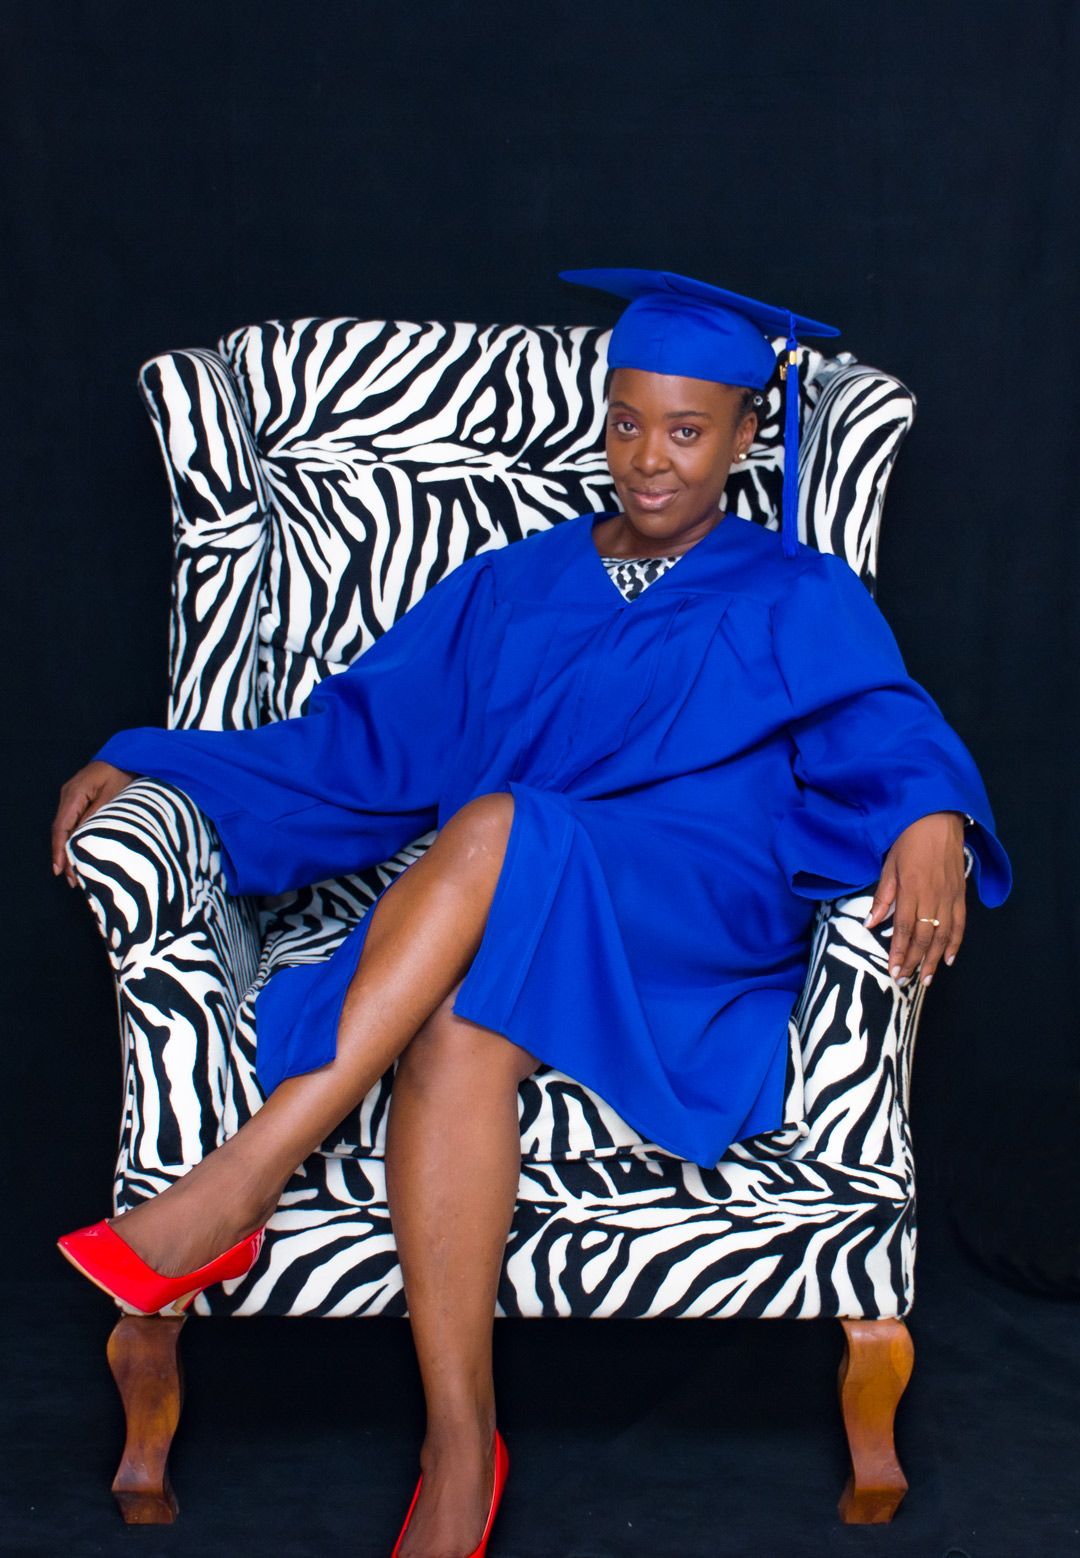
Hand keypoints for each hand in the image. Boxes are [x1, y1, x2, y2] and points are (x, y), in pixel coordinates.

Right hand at [51, 760, 138, 886]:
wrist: (128, 756)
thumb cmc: (123, 774)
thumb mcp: (113, 796)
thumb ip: (98, 816)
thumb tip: (84, 839)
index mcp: (74, 793)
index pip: (62, 826)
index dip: (60, 849)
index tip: (61, 869)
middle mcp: (68, 795)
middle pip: (60, 830)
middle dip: (63, 855)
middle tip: (70, 880)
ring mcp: (71, 796)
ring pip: (65, 828)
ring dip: (68, 849)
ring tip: (74, 873)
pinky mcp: (78, 799)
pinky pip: (72, 822)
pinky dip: (74, 839)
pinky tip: (79, 853)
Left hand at [863, 811, 966, 987]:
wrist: (938, 818)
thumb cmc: (909, 839)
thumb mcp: (889, 865)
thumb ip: (882, 896)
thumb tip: (870, 923)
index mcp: (912, 889)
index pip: (906, 929)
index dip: (900, 953)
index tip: (894, 971)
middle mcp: (933, 896)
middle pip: (925, 937)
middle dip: (915, 962)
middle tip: (905, 981)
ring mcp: (950, 896)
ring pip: (944, 936)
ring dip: (936, 960)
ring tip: (927, 979)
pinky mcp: (961, 894)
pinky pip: (960, 924)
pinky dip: (956, 943)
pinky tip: (950, 958)